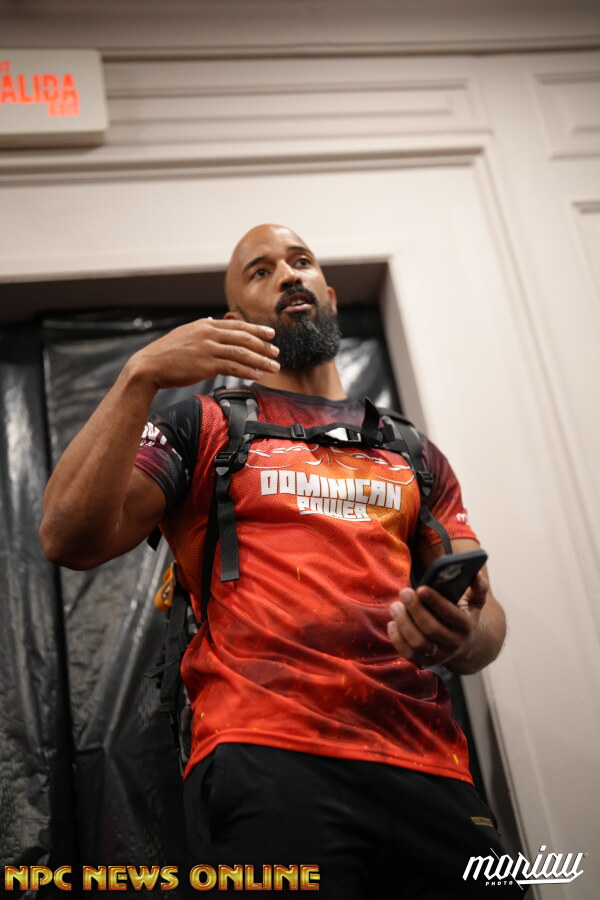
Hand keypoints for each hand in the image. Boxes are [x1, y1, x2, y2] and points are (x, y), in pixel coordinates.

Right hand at [129, 317, 279, 389]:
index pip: (237, 325)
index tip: (270, 334)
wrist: (149, 366)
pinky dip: (248, 371)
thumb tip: (210, 320)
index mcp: (204, 326)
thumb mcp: (184, 333)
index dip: (256, 330)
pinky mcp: (206, 365)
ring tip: (273, 367)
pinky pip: (233, 367)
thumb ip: (200, 328)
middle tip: (276, 352)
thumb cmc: (165, 353)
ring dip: (261, 360)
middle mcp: (208, 334)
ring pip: (242, 353)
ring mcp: (208, 349)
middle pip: (244, 338)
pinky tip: (257, 375)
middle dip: (263, 345)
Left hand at [387, 571, 488, 666]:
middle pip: (431, 629)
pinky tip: (393, 623)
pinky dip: (397, 639)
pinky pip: (408, 654)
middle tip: (404, 592)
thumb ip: (478, 587)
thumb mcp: (475, 602)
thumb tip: (476, 574)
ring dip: (403, 623)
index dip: (435, 601)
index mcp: (466, 625)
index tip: (421, 588)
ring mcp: (440, 655)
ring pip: (418, 642)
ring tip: (395, 606)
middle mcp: (454, 643)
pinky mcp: (426, 662)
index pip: (450, 614)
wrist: (465, 645)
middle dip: (415, 609)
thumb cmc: (463, 616)